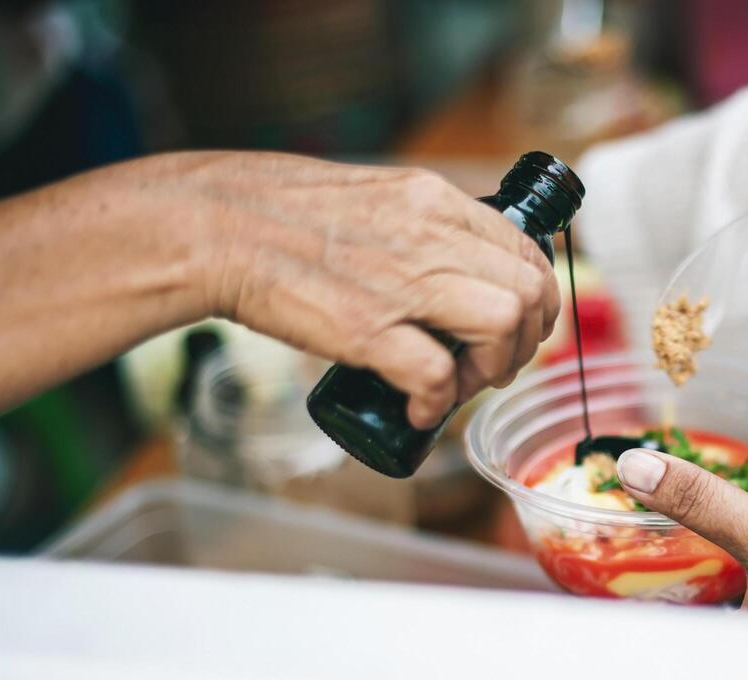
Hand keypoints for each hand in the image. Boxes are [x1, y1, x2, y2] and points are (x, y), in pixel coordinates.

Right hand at [196, 154, 562, 427]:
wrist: (212, 225)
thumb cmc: (278, 215)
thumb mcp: (374, 199)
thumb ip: (419, 229)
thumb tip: (451, 271)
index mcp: (434, 201)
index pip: (526, 250)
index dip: (535, 302)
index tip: (514, 330)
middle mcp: (431, 234)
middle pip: (529, 291)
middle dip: (524, 343)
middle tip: (490, 368)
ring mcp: (403, 281)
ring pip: (504, 324)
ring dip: (492, 370)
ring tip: (458, 388)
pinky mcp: (368, 328)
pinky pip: (438, 376)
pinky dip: (439, 403)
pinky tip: (419, 411)